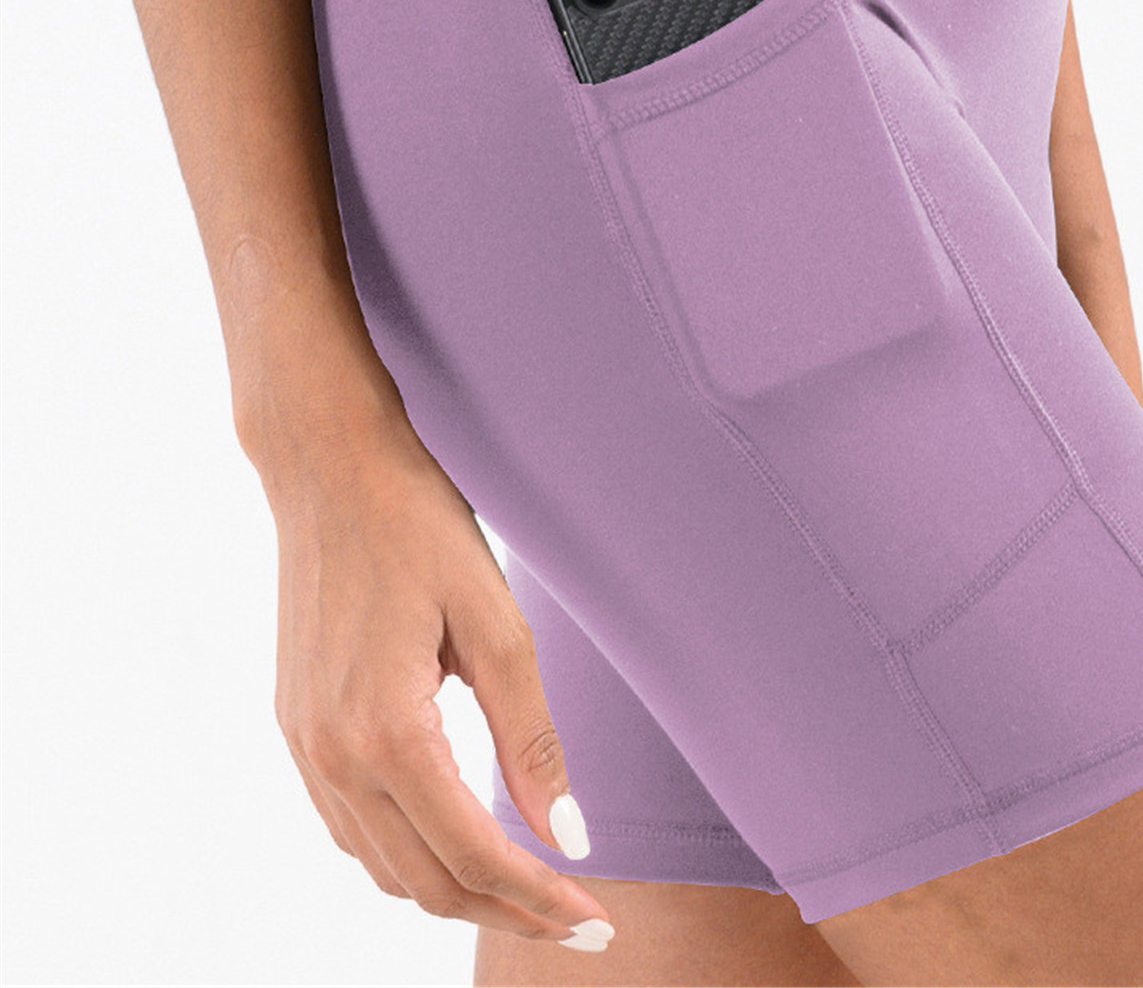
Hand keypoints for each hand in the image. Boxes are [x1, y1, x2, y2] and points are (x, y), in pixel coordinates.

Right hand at [255, 401, 615, 951]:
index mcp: (387, 733)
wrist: (330, 469)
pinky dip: (407, 854)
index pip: (473, 855)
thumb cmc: (422, 528)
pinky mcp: (296, 728)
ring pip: (381, 867)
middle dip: (505, 911)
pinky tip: (455, 837)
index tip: (596, 922)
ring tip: (527, 890)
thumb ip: (531, 740)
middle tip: (577, 922)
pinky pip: (349, 829)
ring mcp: (304, 747)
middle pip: (424, 881)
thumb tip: (569, 838)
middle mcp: (332, 757)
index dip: (539, 899)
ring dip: (455, 890)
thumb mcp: (497, 625)